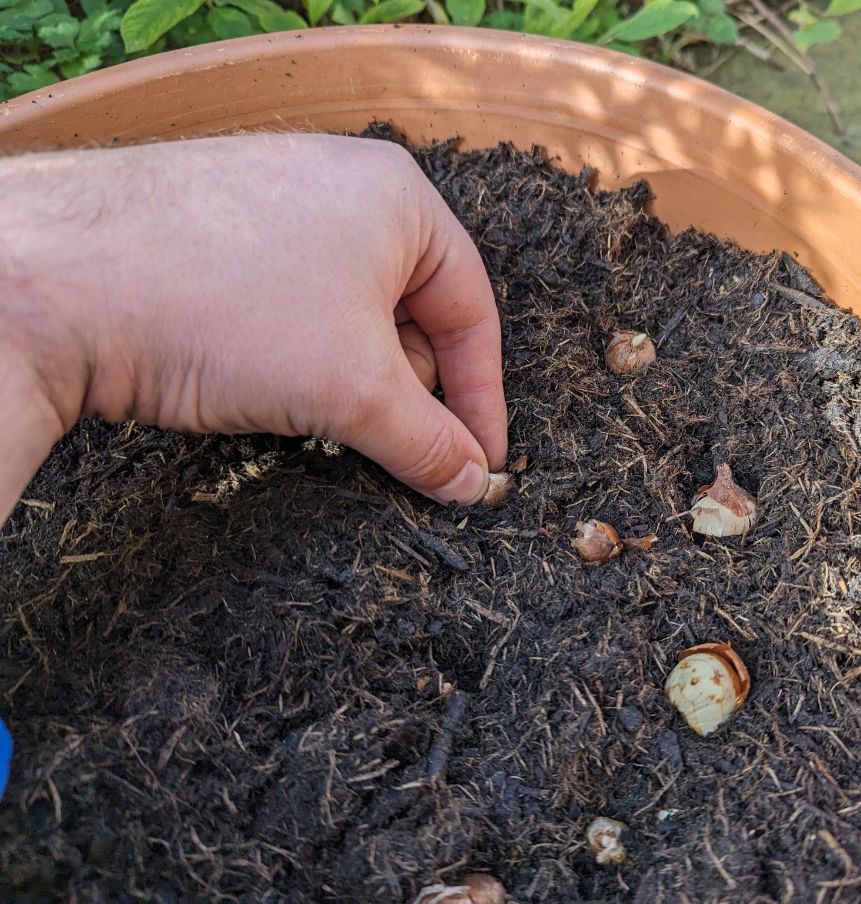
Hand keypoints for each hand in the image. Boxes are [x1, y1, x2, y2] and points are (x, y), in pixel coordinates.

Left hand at [0, 134, 506, 521]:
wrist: (60, 281)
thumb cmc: (225, 306)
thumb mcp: (354, 390)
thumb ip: (428, 442)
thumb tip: (468, 481)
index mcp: (398, 198)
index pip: (471, 312)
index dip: (481, 399)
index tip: (479, 462)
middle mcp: (340, 190)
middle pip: (410, 317)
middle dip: (409, 395)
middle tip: (404, 458)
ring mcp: (272, 209)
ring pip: (346, 320)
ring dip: (350, 384)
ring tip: (325, 425)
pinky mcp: (216, 239)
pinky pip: (288, 311)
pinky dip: (296, 363)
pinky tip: (271, 396)